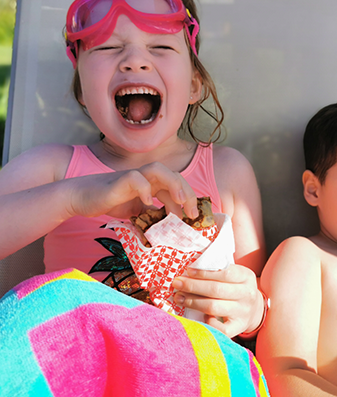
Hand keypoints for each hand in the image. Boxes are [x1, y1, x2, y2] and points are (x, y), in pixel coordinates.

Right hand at [67, 162, 198, 219]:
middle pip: (174, 175)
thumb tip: (170, 229)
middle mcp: (146, 177)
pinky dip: (144, 188)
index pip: (177, 185)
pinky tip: (147, 203)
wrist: (82, 197)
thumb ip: (153, 214)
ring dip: (172, 184)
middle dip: (187, 193)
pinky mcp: (119, 180)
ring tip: (178, 203)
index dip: (188, 198)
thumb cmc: (111, 202)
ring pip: (158, 169)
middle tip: (191, 214)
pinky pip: (135, 178)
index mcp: (152, 183)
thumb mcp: (137, 212)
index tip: (193, 217)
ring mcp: (133, 176)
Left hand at [172, 264, 263, 337]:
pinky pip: (220, 329)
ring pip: (214, 307)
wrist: (255, 309)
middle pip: (216, 289)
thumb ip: (219, 270)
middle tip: (177, 283)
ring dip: (193, 302)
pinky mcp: (238, 328)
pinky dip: (208, 322)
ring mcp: (243, 312)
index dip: (204, 272)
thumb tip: (190, 270)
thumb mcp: (235, 274)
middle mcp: (247, 294)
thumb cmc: (237, 287)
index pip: (224, 272)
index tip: (188, 271)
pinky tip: (199, 317)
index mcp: (246, 276)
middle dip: (193, 286)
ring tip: (179, 297)